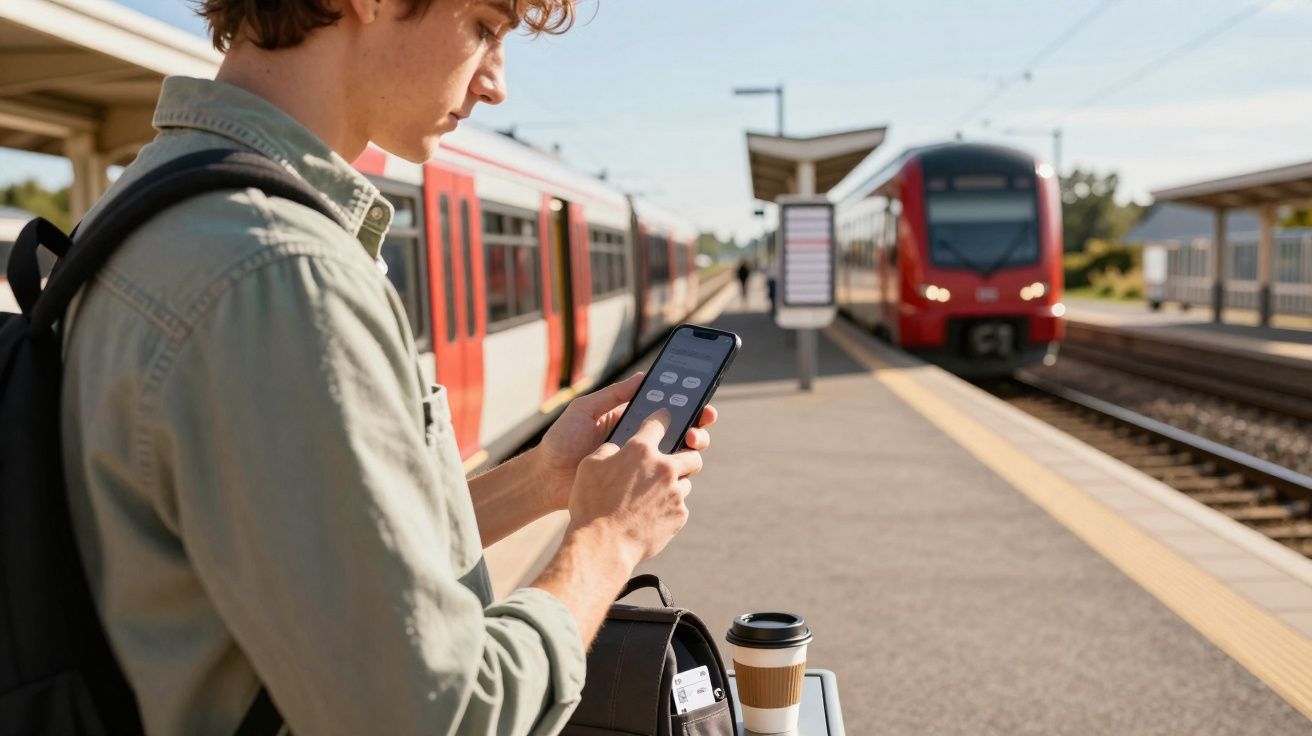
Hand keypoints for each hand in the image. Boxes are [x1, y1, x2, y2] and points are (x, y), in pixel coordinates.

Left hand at [535, 372, 717, 512]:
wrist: (547, 479)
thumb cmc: (562, 441)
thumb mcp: (585, 410)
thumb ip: (613, 395)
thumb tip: (643, 376)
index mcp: (631, 420)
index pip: (666, 409)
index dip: (688, 404)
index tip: (701, 398)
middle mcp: (641, 442)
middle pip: (680, 432)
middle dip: (697, 426)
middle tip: (696, 425)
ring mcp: (641, 466)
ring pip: (678, 457)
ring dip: (691, 449)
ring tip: (688, 443)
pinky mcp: (638, 489)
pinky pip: (665, 482)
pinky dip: (678, 476)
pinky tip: (679, 469)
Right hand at [566, 410, 702, 564]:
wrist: (602, 545)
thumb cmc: (591, 504)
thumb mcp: (590, 466)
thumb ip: (609, 450)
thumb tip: (618, 449)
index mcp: (640, 450)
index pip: (660, 422)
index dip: (662, 418)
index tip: (665, 419)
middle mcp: (664, 468)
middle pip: (691, 452)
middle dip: (686, 454)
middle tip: (673, 461)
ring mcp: (675, 493)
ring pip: (686, 482)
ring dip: (674, 484)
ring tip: (654, 494)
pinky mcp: (679, 516)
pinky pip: (679, 506)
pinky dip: (668, 507)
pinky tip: (650, 515)